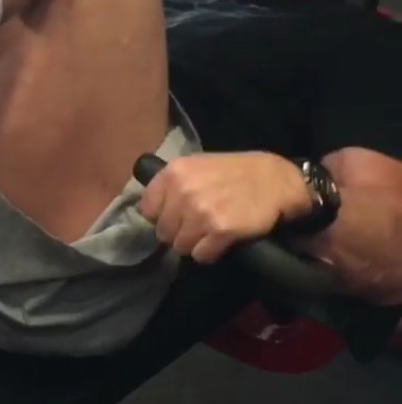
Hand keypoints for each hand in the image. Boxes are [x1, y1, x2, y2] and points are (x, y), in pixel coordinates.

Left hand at [138, 152, 311, 263]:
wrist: (273, 179)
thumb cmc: (232, 172)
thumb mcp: (196, 166)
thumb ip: (171, 185)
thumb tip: (150, 212)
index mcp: (173, 173)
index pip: (147, 210)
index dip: (160, 217)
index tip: (173, 217)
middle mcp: (183, 191)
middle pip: (163, 232)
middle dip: (178, 232)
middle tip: (196, 226)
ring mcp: (201, 212)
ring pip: (181, 246)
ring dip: (194, 244)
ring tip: (209, 232)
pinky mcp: (220, 230)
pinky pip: (201, 255)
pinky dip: (209, 252)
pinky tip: (220, 240)